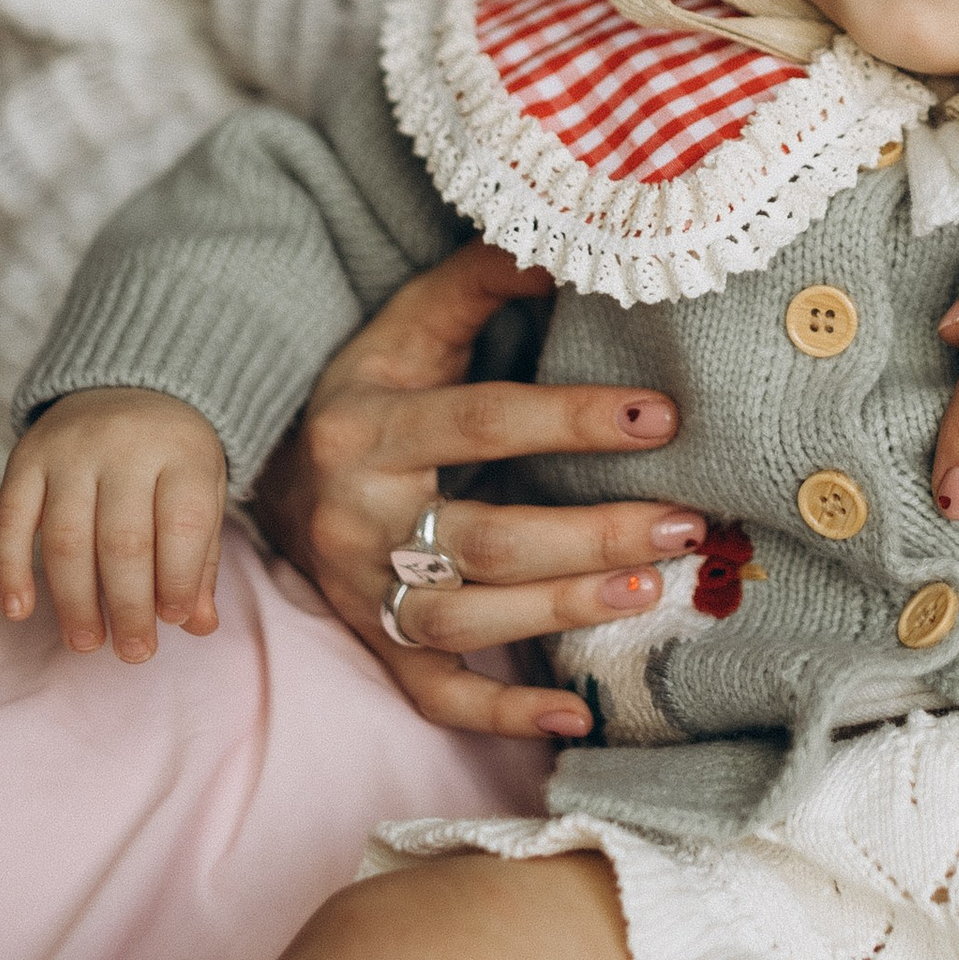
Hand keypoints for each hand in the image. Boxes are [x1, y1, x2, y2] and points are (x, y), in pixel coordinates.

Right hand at [0, 387, 226, 662]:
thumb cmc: (173, 457)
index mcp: (183, 452)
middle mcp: (124, 446)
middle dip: (128, 606)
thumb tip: (199, 625)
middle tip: (133, 653)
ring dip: (74, 600)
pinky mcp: (26, 456)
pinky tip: (19, 611)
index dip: (179, 580)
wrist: (130, 381)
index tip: (172, 622)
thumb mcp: (204, 492)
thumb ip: (201, 557)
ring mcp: (70, 450)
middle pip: (124, 541)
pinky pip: (9, 518)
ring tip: (86, 642)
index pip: (183, 526)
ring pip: (67, 538)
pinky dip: (10, 568)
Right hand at [249, 238, 705, 738]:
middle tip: (685, 523)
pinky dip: (501, 713)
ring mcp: (361, 589)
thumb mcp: (408, 324)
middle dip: (590, 534)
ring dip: (560, 610)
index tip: (663, 417)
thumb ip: (479, 280)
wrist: (273, 473)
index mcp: (370, 426)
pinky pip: (433, 693)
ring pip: (462, 618)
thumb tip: (565, 245)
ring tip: (651, 590)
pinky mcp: (372, 642)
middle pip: (482, 538)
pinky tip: (576, 714)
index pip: (481, 422)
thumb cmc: (371, 389)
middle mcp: (359, 516)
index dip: (571, 419)